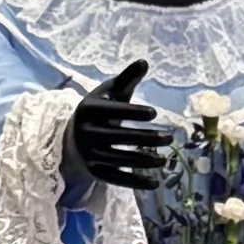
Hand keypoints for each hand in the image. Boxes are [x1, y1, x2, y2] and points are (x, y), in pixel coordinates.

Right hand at [71, 58, 170, 191]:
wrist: (74, 137)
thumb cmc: (99, 109)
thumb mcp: (110, 92)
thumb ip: (127, 79)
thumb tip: (145, 61)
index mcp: (88, 109)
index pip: (112, 111)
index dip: (133, 112)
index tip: (154, 113)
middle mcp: (86, 132)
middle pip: (119, 137)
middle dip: (146, 138)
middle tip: (169, 138)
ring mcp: (89, 154)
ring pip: (119, 159)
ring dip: (145, 161)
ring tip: (165, 159)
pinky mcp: (94, 171)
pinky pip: (116, 178)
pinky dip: (135, 182)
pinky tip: (155, 182)